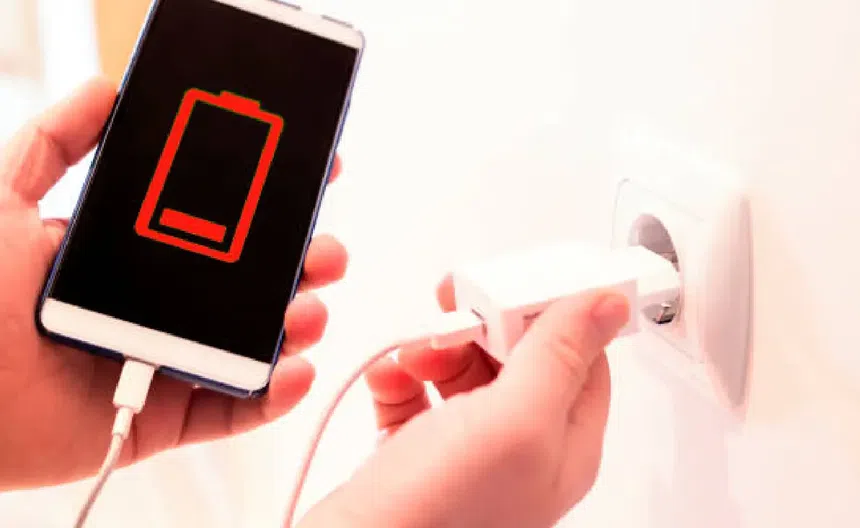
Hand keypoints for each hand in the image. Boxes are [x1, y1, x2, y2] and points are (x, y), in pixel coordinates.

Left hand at [0, 78, 347, 489]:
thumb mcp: (1, 201)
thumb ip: (51, 144)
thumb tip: (104, 90)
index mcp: (132, 258)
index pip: (216, 226)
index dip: (267, 204)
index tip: (311, 177)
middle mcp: (158, 308)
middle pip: (250, 286)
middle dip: (302, 266)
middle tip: (325, 252)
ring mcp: (168, 361)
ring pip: (254, 344)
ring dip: (298, 324)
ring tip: (306, 311)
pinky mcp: (167, 416)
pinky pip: (235, 409)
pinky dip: (276, 395)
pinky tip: (294, 370)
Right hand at [299, 279, 628, 527]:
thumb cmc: (438, 515)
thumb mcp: (513, 422)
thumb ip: (560, 356)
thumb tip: (607, 303)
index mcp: (563, 444)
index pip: (583, 357)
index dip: (552, 313)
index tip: (518, 284)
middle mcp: (521, 448)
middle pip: (519, 356)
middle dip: (483, 326)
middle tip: (457, 313)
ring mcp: (468, 451)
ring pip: (465, 369)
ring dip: (436, 347)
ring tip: (415, 355)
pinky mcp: (418, 451)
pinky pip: (418, 392)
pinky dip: (401, 375)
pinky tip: (389, 379)